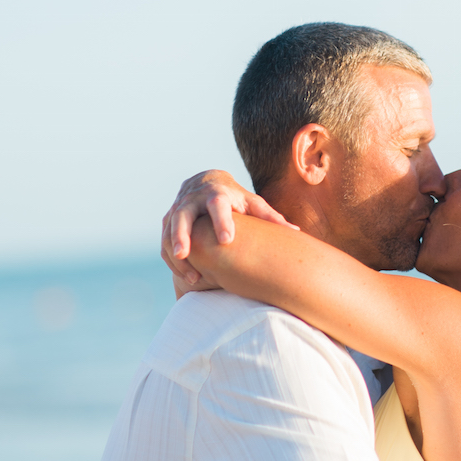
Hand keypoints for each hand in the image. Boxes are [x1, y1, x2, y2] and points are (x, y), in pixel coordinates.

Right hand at [161, 169, 296, 285]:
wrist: (207, 183)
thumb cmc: (237, 200)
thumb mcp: (253, 204)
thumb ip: (271, 218)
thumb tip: (296, 232)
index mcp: (218, 193)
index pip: (217, 204)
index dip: (221, 221)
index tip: (227, 241)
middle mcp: (193, 198)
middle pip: (183, 214)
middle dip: (182, 235)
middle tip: (185, 255)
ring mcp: (178, 208)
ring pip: (169, 230)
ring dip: (175, 253)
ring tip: (190, 277)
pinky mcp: (168, 219)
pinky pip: (164, 240)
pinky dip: (171, 258)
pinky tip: (185, 275)